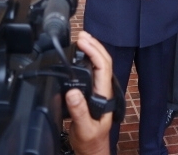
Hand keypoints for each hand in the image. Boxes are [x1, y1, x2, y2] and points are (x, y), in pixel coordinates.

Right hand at [66, 31, 111, 154]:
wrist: (92, 150)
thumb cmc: (90, 141)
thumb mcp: (84, 129)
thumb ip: (79, 112)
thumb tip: (72, 91)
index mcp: (104, 95)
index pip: (102, 66)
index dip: (94, 51)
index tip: (82, 41)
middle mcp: (103, 90)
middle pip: (103, 61)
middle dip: (94, 44)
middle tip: (81, 34)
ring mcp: (98, 91)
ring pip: (98, 64)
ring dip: (91, 49)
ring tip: (81, 39)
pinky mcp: (92, 93)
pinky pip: (91, 70)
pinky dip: (86, 58)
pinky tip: (79, 55)